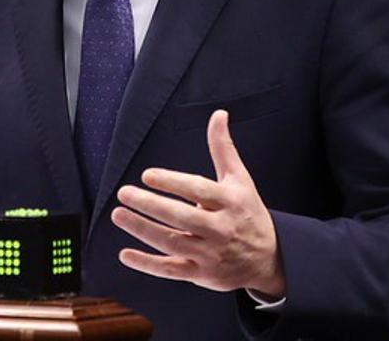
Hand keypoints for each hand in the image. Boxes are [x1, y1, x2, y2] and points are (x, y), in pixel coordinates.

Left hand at [111, 110, 285, 296]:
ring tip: (119, 215)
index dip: (172, 182)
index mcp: (229, 202)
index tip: (147, 175)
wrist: (269, 258)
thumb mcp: (240, 179)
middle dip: (151, 205)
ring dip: (142, 229)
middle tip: (124, 193)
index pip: (197, 190)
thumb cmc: (248, 213)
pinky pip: (170, 270)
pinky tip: (125, 254)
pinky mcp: (201, 273)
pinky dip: (147, 264)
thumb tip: (218, 115)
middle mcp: (219, 228)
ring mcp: (209, 253)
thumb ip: (223, 148)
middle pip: (181, 217)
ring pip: (172, 242)